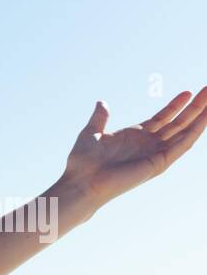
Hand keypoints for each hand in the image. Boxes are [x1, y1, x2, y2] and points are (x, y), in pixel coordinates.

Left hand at [61, 87, 206, 209]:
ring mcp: (155, 154)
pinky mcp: (158, 163)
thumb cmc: (82, 163)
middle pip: (178, 123)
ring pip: (185, 132)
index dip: (175, 106)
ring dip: (200, 117)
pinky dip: (195, 132)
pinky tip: (205, 118)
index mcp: (135, 137)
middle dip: (195, 108)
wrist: (81, 182)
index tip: (188, 92)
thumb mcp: (91, 133)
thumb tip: (101, 103)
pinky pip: (182, 145)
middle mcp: (148, 145)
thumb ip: (100, 118)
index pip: (162, 119)